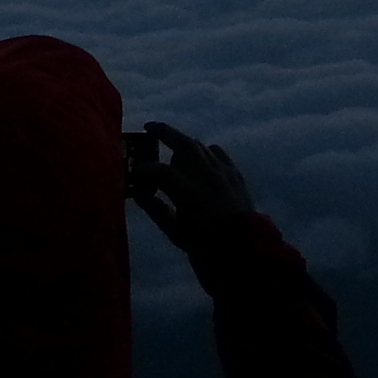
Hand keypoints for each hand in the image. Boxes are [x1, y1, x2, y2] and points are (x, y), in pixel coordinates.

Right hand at [131, 120, 254, 246]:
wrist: (245, 249)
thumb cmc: (206, 246)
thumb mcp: (176, 233)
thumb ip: (157, 210)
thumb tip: (139, 194)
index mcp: (190, 193)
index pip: (161, 171)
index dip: (144, 170)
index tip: (133, 172)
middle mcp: (207, 176)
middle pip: (184, 144)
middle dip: (164, 133)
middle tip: (150, 128)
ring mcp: (224, 172)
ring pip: (201, 146)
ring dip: (183, 142)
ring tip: (172, 145)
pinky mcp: (235, 174)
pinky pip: (218, 153)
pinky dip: (205, 151)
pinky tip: (200, 156)